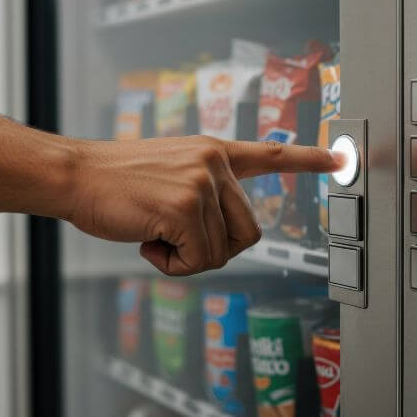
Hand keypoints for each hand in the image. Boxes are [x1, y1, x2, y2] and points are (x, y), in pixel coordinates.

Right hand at [63, 136, 343, 275]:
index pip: (269, 154)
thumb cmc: (115, 181)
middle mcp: (214, 162)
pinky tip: (147, 241)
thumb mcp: (170, 172)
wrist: (75, 175)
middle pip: (250, 232)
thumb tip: (223, 235)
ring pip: (222, 252)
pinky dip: (172, 265)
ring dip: (186, 256)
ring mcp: (202, 183)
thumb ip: (203, 191)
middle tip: (176, 238)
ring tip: (153, 232)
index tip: (340, 159)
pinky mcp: (185, 206)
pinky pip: (198, 260)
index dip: (307, 160)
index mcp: (213, 152)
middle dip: (217, 248)